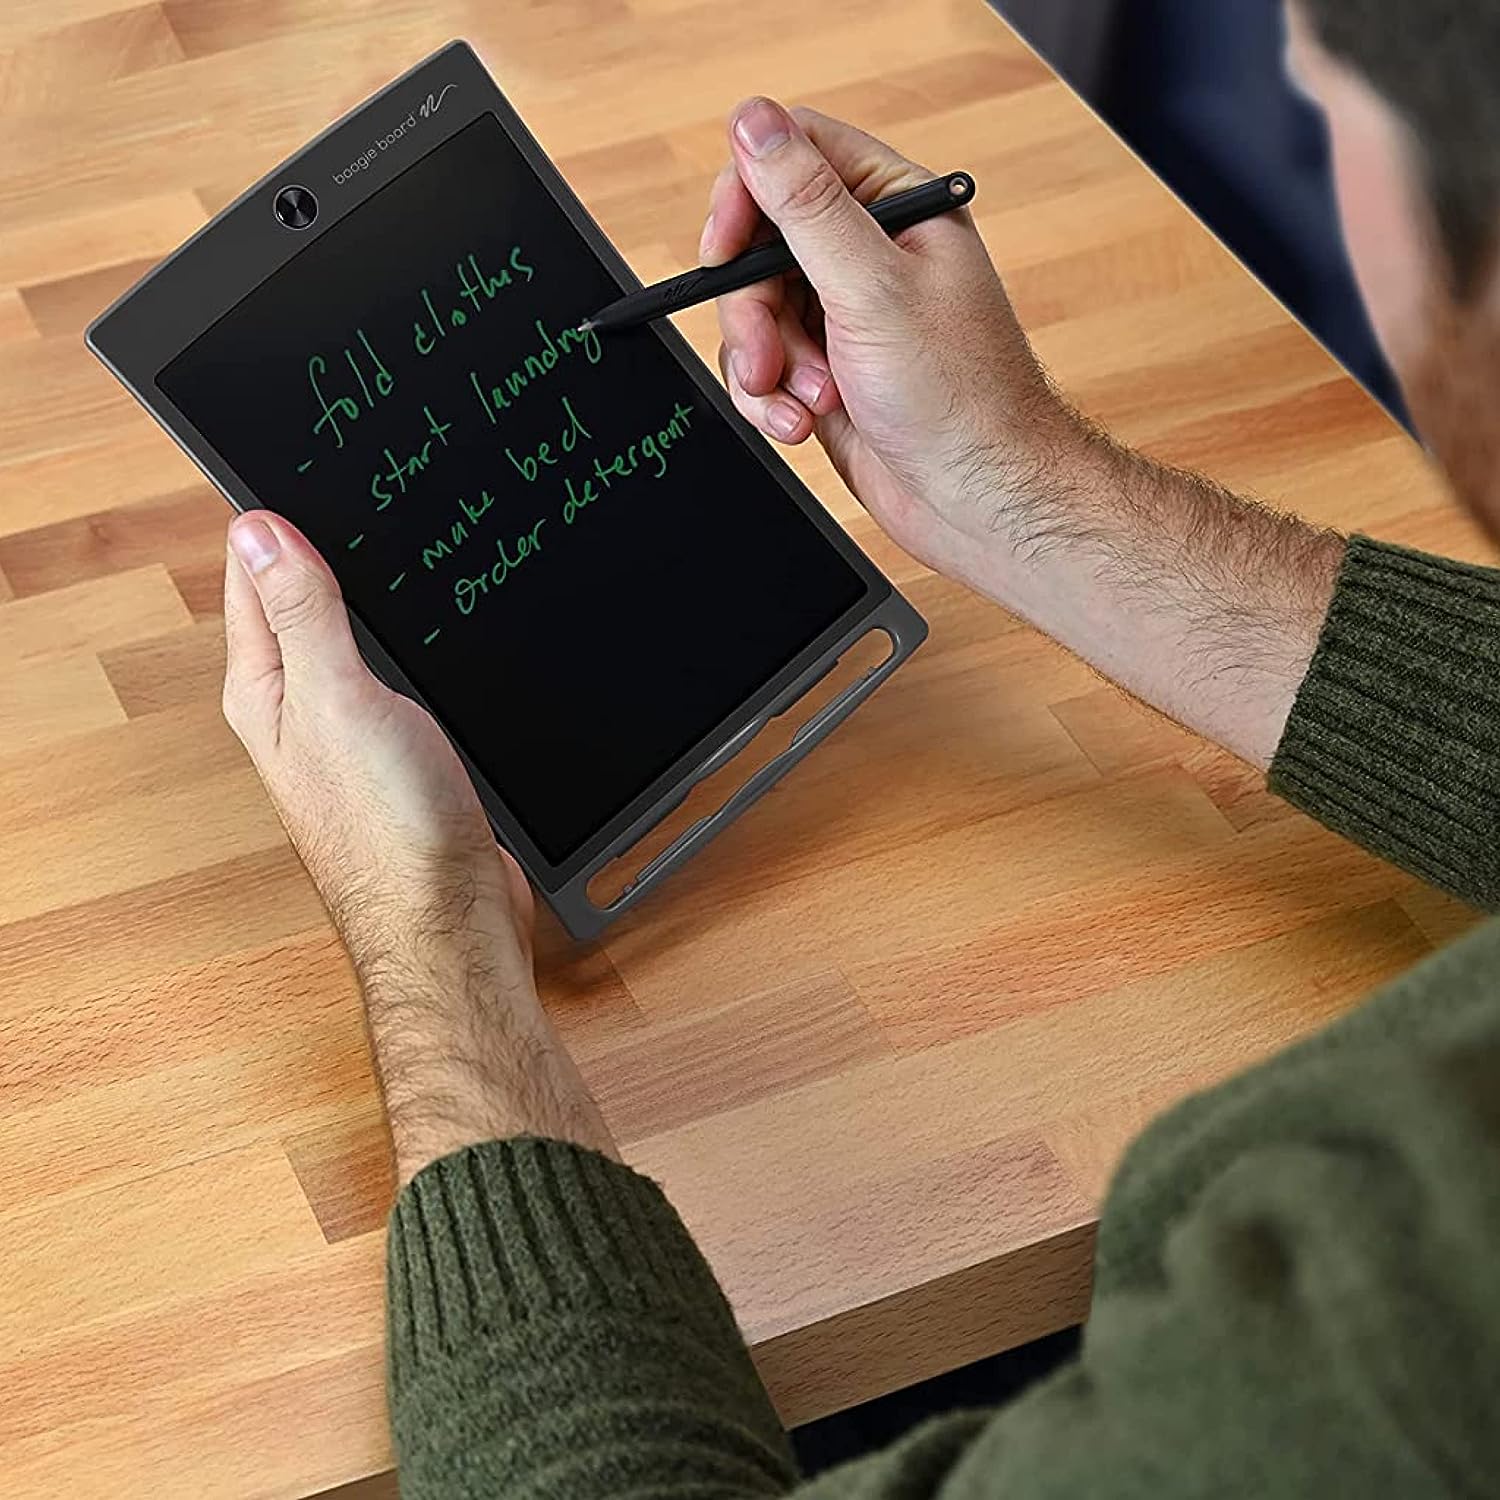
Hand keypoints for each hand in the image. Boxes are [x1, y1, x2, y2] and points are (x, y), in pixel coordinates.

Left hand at [222, 511, 615, 1182]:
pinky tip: (435, 629)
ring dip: (367, 596)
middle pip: (298, 605)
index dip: (271, 522)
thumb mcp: (339, 704)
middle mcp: (299, 712)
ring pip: (351, 639)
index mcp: (266, 692)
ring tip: (395, 544)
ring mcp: (350, 733)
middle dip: (321, 550)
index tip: (302, 467)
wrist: (453, 920)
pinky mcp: (401, 753)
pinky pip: (394, 675)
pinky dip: (407, 642)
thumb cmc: (392, 834)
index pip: (249, 579)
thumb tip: (259, 531)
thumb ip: (302, 616)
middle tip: (359, 493)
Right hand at [702, 99, 1342, 771]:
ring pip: (755, 313)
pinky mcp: (828, 374)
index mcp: (899, 210)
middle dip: (752, 308)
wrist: (979, 502)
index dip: (748, 197)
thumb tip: (755, 122)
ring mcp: (847, 319)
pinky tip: (803, 423)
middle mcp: (872, 258)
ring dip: (765, 364)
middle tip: (765, 353)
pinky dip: (771, 400)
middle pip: (761, 244)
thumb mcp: (872, 288)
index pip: (798, 158)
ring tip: (806, 400)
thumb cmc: (959, 400)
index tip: (726, 250)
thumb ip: (806, 203)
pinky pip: (764, 369)